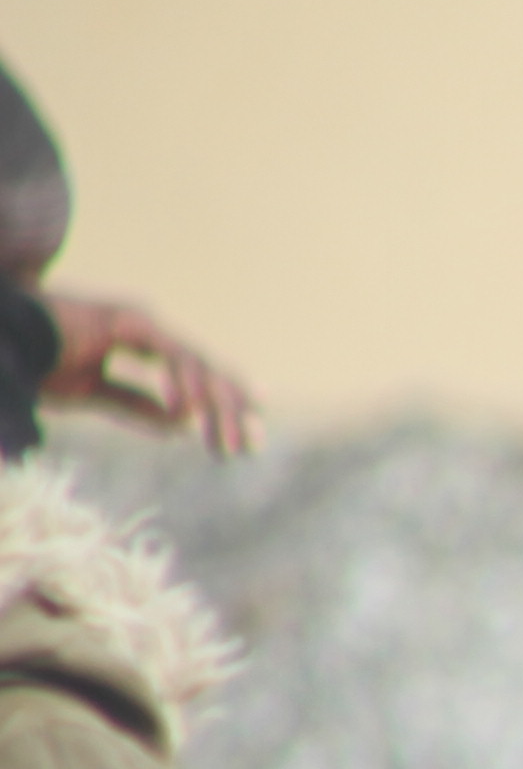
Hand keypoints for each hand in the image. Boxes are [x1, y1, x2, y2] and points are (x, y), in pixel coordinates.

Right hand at [42, 291, 259, 455]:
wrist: (2, 342)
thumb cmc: (36, 360)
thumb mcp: (92, 394)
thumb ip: (134, 406)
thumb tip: (179, 426)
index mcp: (140, 342)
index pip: (195, 374)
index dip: (224, 403)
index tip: (247, 436)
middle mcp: (147, 329)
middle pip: (204, 370)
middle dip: (231, 409)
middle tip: (252, 446)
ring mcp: (139, 322)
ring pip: (195, 365)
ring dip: (215, 407)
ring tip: (227, 443)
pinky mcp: (126, 321)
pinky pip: (168, 355)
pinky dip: (182, 384)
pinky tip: (190, 411)